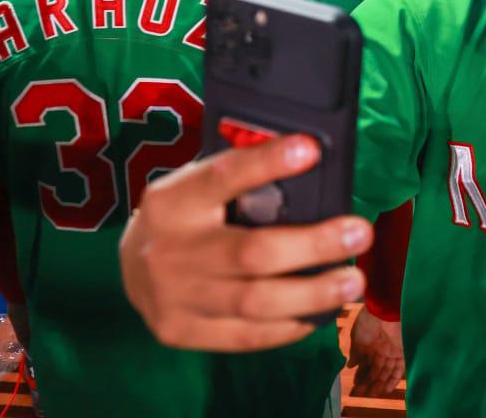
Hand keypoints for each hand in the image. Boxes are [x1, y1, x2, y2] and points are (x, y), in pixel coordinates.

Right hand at [119, 134, 373, 352]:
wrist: (125, 265)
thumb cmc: (187, 215)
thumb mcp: (198, 185)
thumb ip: (243, 180)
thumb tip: (313, 166)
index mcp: (174, 200)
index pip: (223, 176)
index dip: (266, 163)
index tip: (311, 150)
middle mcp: (170, 249)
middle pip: (251, 252)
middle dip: (313, 245)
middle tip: (360, 233)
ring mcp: (173, 296)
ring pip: (254, 302)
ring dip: (313, 294)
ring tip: (353, 282)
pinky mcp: (180, 331)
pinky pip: (244, 336)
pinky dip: (288, 326)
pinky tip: (320, 313)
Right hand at [348, 308, 405, 396]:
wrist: (384, 310)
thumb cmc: (368, 321)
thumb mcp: (357, 337)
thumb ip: (355, 352)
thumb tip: (349, 366)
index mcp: (368, 345)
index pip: (365, 364)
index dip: (361, 375)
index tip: (356, 385)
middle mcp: (380, 349)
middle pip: (375, 369)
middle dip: (369, 382)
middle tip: (363, 393)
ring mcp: (391, 351)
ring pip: (386, 371)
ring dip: (380, 383)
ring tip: (373, 394)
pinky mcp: (402, 351)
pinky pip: (398, 368)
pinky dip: (393, 379)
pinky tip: (386, 389)